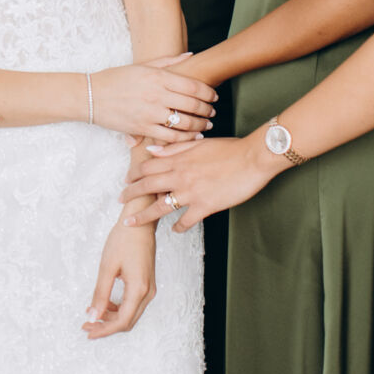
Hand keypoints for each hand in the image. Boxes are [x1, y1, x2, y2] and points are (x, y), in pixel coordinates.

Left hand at [84, 219, 155, 337]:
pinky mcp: (146, 284)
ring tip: (93, 314)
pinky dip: (118, 308)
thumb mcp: (107, 267)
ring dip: (111, 318)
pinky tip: (105, 303)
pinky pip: (133, 304)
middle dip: (106, 326)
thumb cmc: (124, 240)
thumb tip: (93, 315)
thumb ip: (100, 294)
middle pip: (127, 321)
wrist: (139, 222)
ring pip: (130, 314)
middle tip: (86, 325)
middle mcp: (147, 293)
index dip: (104, 330)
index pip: (122, 321)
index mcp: (138, 289)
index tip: (87, 330)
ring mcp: (149, 289)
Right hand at [90, 55, 215, 142]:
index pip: (193, 86)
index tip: (214, 96)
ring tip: (206, 126)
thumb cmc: (116, 78)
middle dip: (207, 110)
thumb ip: (168, 61)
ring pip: (184, 123)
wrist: (90, 96)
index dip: (208, 93)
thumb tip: (191, 55)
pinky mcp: (142, 128)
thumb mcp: (142, 65)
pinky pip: (170, 137)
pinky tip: (192, 137)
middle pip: (193, 105)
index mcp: (157, 77)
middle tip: (213, 113)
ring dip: (200, 125)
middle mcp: (156, 95)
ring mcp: (149, 113)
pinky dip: (185, 138)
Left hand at [119, 136, 276, 230]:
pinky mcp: (205, 206)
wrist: (253, 158)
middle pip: (147, 186)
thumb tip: (152, 150)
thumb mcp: (199, 143)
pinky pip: (185, 221)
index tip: (127, 180)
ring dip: (144, 216)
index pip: (148, 166)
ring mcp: (192, 192)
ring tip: (132, 223)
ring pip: (160, 206)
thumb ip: (174, 148)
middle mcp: (181, 176)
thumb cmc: (230, 148)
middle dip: (130, 194)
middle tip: (120, 201)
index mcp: (179, 159)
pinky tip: (175, 230)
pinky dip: (178, 227)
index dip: (135, 174)